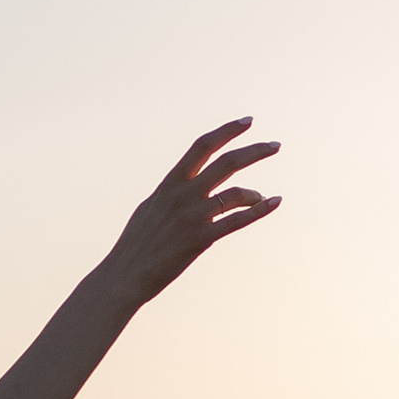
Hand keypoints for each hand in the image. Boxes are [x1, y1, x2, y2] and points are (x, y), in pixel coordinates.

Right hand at [104, 121, 281, 308]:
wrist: (123, 276)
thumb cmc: (135, 246)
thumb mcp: (149, 209)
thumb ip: (169, 194)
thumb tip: (182, 184)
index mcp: (169, 185)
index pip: (201, 147)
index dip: (227, 131)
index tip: (247, 121)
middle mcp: (182, 195)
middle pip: (226, 163)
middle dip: (254, 151)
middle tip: (275, 146)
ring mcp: (191, 216)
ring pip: (236, 193)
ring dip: (255, 193)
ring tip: (263, 197)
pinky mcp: (200, 239)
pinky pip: (237, 220)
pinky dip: (260, 209)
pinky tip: (274, 202)